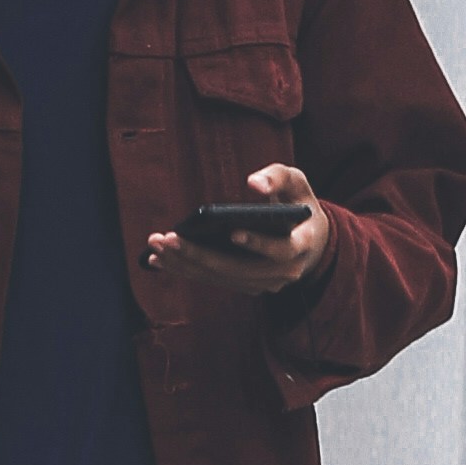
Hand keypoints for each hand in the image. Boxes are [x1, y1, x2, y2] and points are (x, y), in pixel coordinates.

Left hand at [142, 156, 330, 295]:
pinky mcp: (247, 286)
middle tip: (167, 239)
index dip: (258, 243)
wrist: (309, 239)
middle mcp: (284, 273)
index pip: (281, 250)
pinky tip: (159, 260)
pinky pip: (215, 281)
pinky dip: (187, 271)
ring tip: (156, 248)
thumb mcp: (297, 183)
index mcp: (302, 246)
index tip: (232, 232)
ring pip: (222, 278)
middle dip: (199, 255)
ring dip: (186, 265)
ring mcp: (264, 284)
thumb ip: (278, 177)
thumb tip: (253, 184)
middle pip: (238, 270)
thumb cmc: (297, 204)